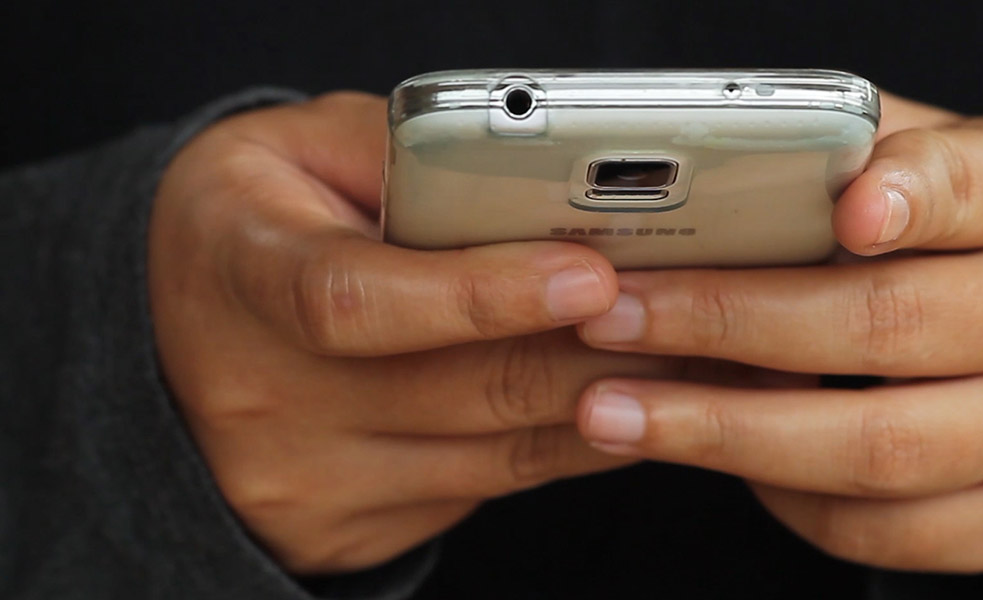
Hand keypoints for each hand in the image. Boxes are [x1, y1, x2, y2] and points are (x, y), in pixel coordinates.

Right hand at [148, 93, 675, 573]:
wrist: (165, 339)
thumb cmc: (248, 225)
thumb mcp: (289, 153)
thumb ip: (397, 153)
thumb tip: (525, 178)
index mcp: (243, 280)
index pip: (360, 302)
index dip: (481, 293)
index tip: (588, 275)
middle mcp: (266, 399)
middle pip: (460, 390)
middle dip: (592, 349)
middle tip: (685, 307)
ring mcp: (307, 479)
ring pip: (495, 452)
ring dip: (603, 400)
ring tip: (678, 351)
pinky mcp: (351, 526)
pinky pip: (489, 489)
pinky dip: (565, 444)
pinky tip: (616, 400)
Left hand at [573, 93, 982, 572]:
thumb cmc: (955, 242)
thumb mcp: (919, 169)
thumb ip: (837, 158)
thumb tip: (698, 176)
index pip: (973, 186)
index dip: (909, 197)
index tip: (845, 210)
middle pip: (888, 325)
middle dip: (730, 323)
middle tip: (613, 318)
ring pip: (877, 448)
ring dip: (726, 431)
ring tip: (613, 411)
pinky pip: (882, 527)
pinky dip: (784, 497)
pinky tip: (715, 456)